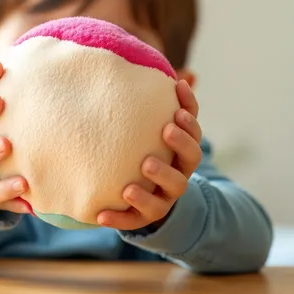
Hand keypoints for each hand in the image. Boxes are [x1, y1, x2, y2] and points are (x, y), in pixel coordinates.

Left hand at [97, 80, 201, 230]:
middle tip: (166, 129)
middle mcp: (180, 172)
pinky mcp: (146, 217)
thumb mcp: (154, 131)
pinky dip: (119, 217)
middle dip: (182, 142)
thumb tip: (183, 73)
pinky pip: (135, 219)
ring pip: (172, 188)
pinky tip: (100, 215)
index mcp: (183, 151)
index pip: (193, 131)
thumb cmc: (151, 155)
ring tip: (144, 165)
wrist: (148, 200)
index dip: (190, 117)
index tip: (178, 101)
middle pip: (191, 157)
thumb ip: (160, 106)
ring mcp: (166, 196)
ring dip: (160, 176)